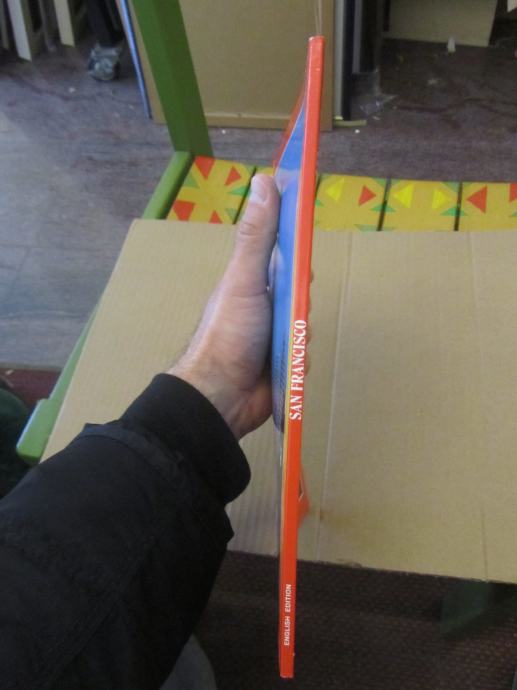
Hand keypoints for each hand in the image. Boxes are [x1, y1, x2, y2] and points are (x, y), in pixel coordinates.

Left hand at [169, 174, 279, 438]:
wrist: (221, 395)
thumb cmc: (229, 332)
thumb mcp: (244, 278)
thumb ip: (257, 235)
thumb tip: (263, 181)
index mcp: (252, 278)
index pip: (283, 254)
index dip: (298, 252)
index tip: (304, 258)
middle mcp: (263, 303)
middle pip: (302, 292)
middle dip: (302, 305)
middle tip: (292, 314)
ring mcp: (271, 333)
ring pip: (306, 324)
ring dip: (302, 336)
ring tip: (285, 345)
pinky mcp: (281, 361)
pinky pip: (305, 353)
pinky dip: (301, 359)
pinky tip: (288, 365)